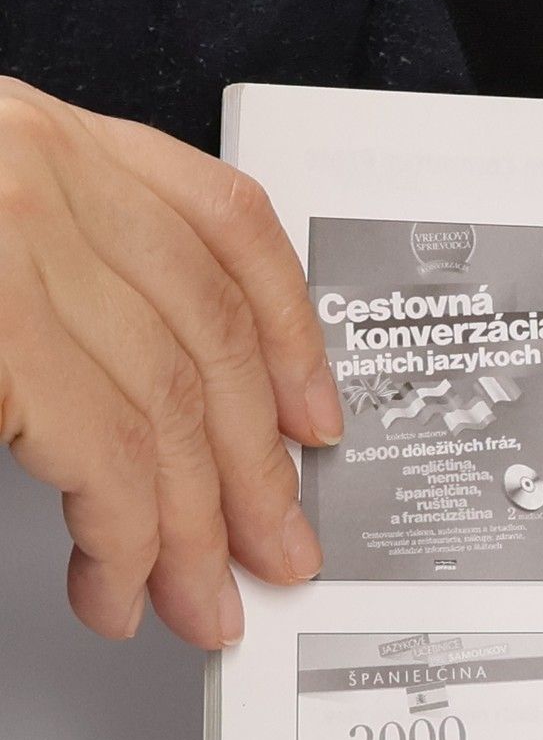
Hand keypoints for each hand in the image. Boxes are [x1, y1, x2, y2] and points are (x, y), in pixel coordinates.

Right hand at [0, 79, 339, 646]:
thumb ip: (59, 286)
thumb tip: (161, 414)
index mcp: (47, 139)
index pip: (227, 227)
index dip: (290, 334)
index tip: (315, 416)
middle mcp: (37, 175)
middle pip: (205, 339)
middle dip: (254, 469)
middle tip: (276, 551)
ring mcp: (4, 241)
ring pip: (160, 407)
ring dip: (191, 528)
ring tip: (198, 600)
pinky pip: (97, 446)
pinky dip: (121, 532)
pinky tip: (115, 579)